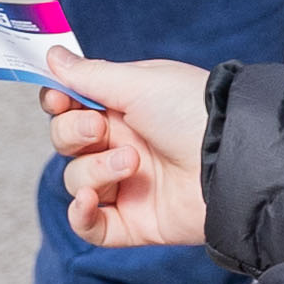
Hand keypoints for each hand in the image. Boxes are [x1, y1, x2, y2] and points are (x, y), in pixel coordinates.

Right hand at [44, 56, 211, 251]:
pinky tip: (87, 201)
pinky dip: (81, 215)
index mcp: (123, 108)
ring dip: (95, 170)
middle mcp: (123, 144)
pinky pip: (91, 226)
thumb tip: (52, 56)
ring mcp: (128, 185)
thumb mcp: (138, 83)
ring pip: (76, 180)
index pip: (70, 106)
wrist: (231, 158)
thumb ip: (89, 75)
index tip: (58, 99)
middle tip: (100, 130)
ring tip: (132, 163)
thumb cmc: (192, 111)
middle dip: (73, 133)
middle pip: (66, 142)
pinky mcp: (135, 222)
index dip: (57, 103)